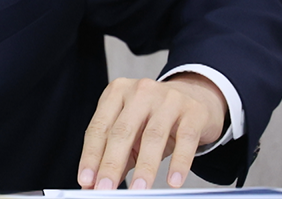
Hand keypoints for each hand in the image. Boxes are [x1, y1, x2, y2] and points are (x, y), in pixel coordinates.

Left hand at [78, 74, 226, 189]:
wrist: (195, 99)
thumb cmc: (155, 118)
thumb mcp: (131, 132)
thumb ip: (115, 155)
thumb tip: (96, 184)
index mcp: (116, 93)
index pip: (99, 128)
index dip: (91, 156)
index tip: (86, 180)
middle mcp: (140, 92)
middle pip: (122, 132)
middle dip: (111, 164)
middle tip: (105, 188)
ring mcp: (168, 99)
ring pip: (152, 137)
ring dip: (145, 168)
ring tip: (138, 191)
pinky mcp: (193, 111)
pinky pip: (185, 139)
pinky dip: (179, 163)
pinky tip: (173, 182)